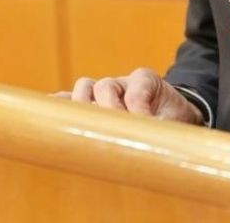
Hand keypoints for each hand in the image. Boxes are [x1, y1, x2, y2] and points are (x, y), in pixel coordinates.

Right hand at [58, 67, 203, 124]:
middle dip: (107, 109)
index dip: (137, 109)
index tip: (143, 125)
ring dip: (83, 108)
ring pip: (85, 89)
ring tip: (86, 131)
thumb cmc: (172, 118)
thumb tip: (153, 148)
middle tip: (114, 131)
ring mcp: (103, 91)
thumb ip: (165, 131)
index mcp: (146, 80)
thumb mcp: (176, 122)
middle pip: (104, 87)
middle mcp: (121, 83)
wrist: (170, 115)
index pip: (136, 90)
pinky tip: (52, 122)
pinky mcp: (90, 104)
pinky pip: (70, 101)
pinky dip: (61, 108)